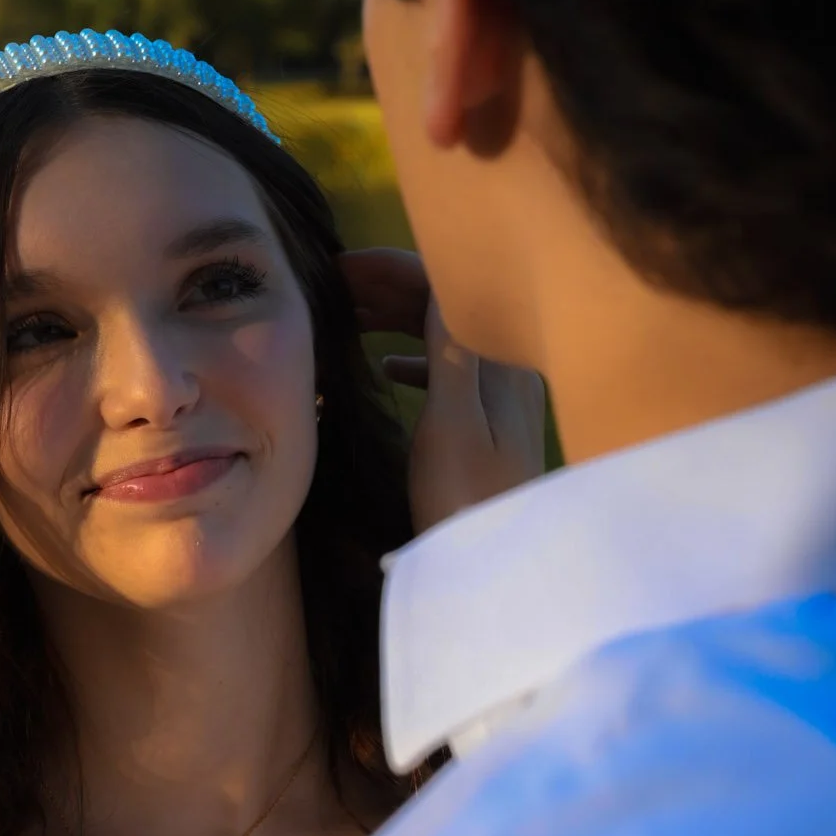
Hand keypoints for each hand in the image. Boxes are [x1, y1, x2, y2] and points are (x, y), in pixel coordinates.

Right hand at [340, 248, 546, 531]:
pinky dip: (411, 360)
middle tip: (331, 284)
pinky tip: (383, 368)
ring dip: (394, 319)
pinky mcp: (484, 424)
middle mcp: (504, 368)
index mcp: (498, 361)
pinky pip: (444, 372)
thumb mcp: (451, 422)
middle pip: (445, 305)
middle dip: (390, 287)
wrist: (497, 566)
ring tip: (344, 315)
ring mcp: (496, 397)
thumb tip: (439, 280)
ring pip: (441, 336)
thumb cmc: (466, 497)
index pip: (446, 287)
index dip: (392, 270)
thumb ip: (447, 351)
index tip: (339, 269)